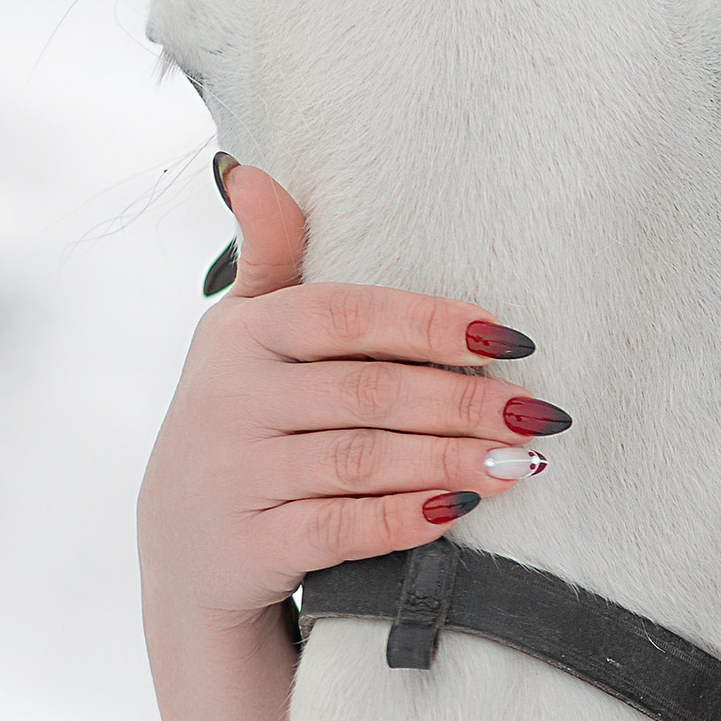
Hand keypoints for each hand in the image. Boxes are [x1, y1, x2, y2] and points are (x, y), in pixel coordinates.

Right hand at [138, 162, 566, 626]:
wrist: (184, 548)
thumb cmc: (240, 422)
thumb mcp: (242, 336)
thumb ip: (270, 260)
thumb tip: (254, 173)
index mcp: (244, 335)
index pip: (347, 315)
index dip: (432, 325)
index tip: (510, 339)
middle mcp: (234, 399)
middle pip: (368, 392)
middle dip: (462, 403)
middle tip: (536, 414)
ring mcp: (239, 475)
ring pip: (362, 461)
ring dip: (449, 461)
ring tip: (520, 464)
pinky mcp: (251, 544)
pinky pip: (339, 528)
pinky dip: (401, 518)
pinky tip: (457, 510)